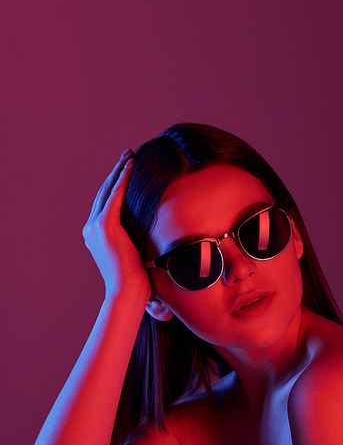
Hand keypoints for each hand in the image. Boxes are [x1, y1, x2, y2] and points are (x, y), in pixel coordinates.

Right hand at [82, 149, 150, 299]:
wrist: (128, 289)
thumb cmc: (135, 279)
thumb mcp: (133, 253)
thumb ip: (134, 239)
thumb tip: (150, 233)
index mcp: (95, 235)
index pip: (105, 204)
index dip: (115, 185)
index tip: (126, 170)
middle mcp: (90, 229)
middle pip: (104, 193)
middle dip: (116, 172)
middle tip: (128, 156)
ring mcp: (94, 226)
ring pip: (108, 190)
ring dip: (120, 171)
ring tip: (130, 155)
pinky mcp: (104, 224)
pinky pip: (115, 195)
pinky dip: (123, 178)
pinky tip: (131, 166)